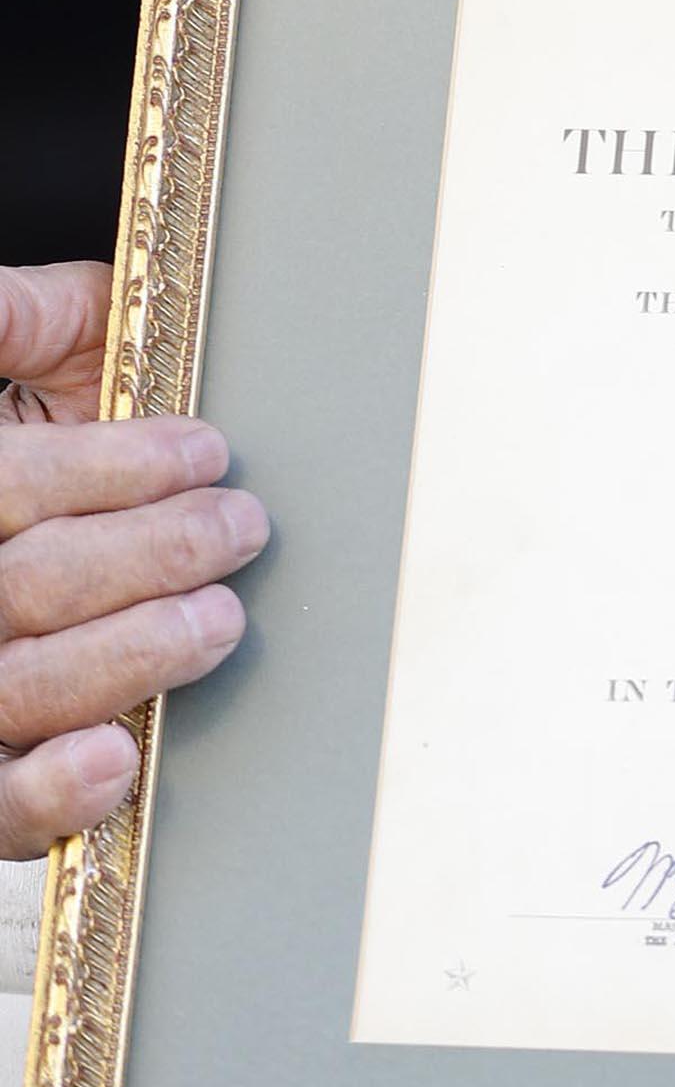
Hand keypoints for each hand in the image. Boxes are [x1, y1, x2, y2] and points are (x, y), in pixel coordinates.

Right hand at [0, 261, 266, 862]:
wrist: (28, 522)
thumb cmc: (33, 431)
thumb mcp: (30, 361)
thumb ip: (23, 320)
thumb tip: (30, 293)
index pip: (10, 487)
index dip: (108, 468)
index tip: (207, 450)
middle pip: (25, 587)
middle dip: (147, 556)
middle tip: (239, 528)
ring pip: (20, 689)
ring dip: (130, 657)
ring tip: (218, 620)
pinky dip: (53, 792)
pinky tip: (120, 756)